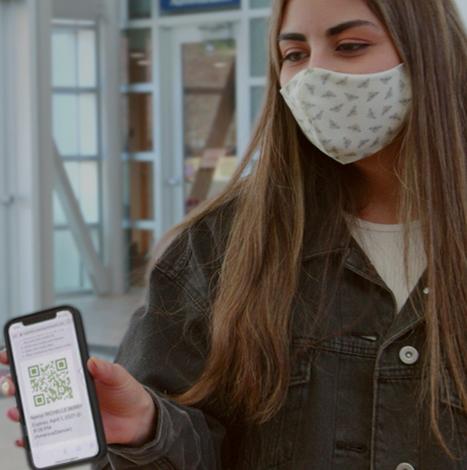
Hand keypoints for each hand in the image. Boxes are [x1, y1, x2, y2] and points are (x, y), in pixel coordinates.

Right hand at [1, 349, 157, 446]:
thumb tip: (92, 361)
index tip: (9, 353)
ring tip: (15, 409)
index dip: (26, 357)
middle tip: (9, 382)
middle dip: (16, 382)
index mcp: (76, 373)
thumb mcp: (119, 376)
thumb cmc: (126, 392)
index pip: (48, 362)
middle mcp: (67, 391)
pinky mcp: (70, 429)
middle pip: (34, 386)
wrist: (138, 419)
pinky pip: (46, 433)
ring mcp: (66, 410)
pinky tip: (24, 437)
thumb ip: (107, 369)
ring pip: (35, 409)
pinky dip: (31, 436)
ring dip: (20, 408)